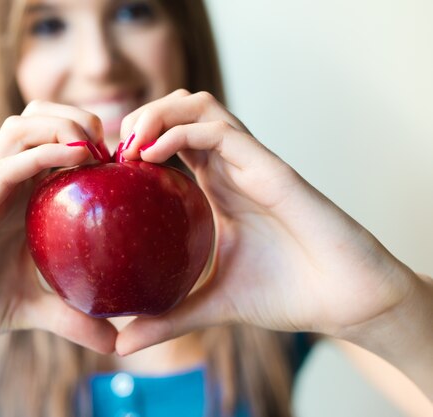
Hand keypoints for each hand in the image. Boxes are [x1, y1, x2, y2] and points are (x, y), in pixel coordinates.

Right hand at [0, 101, 116, 355]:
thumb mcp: (36, 309)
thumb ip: (75, 318)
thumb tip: (116, 344)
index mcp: (23, 197)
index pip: (55, 139)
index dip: (93, 136)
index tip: (126, 162)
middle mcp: (6, 184)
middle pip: (40, 117)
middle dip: (79, 117)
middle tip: (112, 150)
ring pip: (22, 125)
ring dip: (63, 124)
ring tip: (94, 150)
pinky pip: (9, 163)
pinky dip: (44, 152)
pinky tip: (76, 159)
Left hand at [115, 89, 416, 354]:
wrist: (344, 301)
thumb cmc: (287, 295)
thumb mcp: (212, 304)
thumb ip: (169, 318)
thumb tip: (120, 345)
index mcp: (218, 189)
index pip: (172, 142)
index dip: (136, 142)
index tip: (106, 168)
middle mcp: (231, 168)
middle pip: (181, 111)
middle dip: (142, 115)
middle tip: (114, 149)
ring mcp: (250, 163)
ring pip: (199, 105)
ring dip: (158, 112)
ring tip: (129, 143)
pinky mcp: (269, 167)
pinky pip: (219, 130)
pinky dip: (179, 132)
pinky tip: (152, 154)